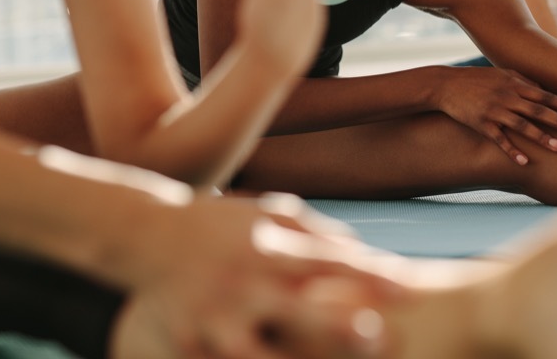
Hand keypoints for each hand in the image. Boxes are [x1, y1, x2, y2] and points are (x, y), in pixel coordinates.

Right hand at [111, 193, 399, 358]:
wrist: (146, 238)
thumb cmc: (220, 224)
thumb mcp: (266, 212)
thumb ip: (313, 233)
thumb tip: (362, 250)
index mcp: (265, 248)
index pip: (328, 262)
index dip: (371, 277)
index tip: (410, 288)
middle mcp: (241, 285)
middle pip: (300, 313)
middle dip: (342, 330)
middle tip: (383, 339)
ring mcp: (213, 321)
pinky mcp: (191, 349)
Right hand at [431, 67, 556, 165]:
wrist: (446, 84)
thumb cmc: (477, 79)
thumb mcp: (502, 74)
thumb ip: (524, 81)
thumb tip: (544, 91)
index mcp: (515, 84)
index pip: (545, 95)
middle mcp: (507, 96)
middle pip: (538, 110)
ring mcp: (494, 110)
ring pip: (522, 125)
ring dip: (542, 137)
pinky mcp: (482, 123)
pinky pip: (500, 139)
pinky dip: (512, 150)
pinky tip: (525, 162)